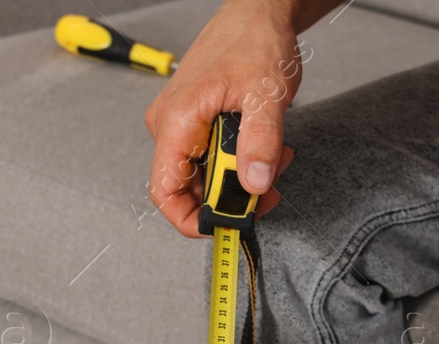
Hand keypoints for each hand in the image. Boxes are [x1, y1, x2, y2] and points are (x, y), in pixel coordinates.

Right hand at [144, 0, 307, 235]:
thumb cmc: (254, 40)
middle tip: (269, 186)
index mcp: (176, 121)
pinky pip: (211, 159)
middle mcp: (170, 127)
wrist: (257, 13)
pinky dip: (240, 163)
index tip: (223, 227)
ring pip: (204, 176)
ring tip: (274, 158)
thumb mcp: (266, 94)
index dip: (189, 219)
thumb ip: (260, 142)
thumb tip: (254, 184)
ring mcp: (181, 126)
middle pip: (189, 189)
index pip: (164, 191)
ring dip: (241, 179)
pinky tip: (264, 150)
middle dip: (231, 197)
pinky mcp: (196, 125)